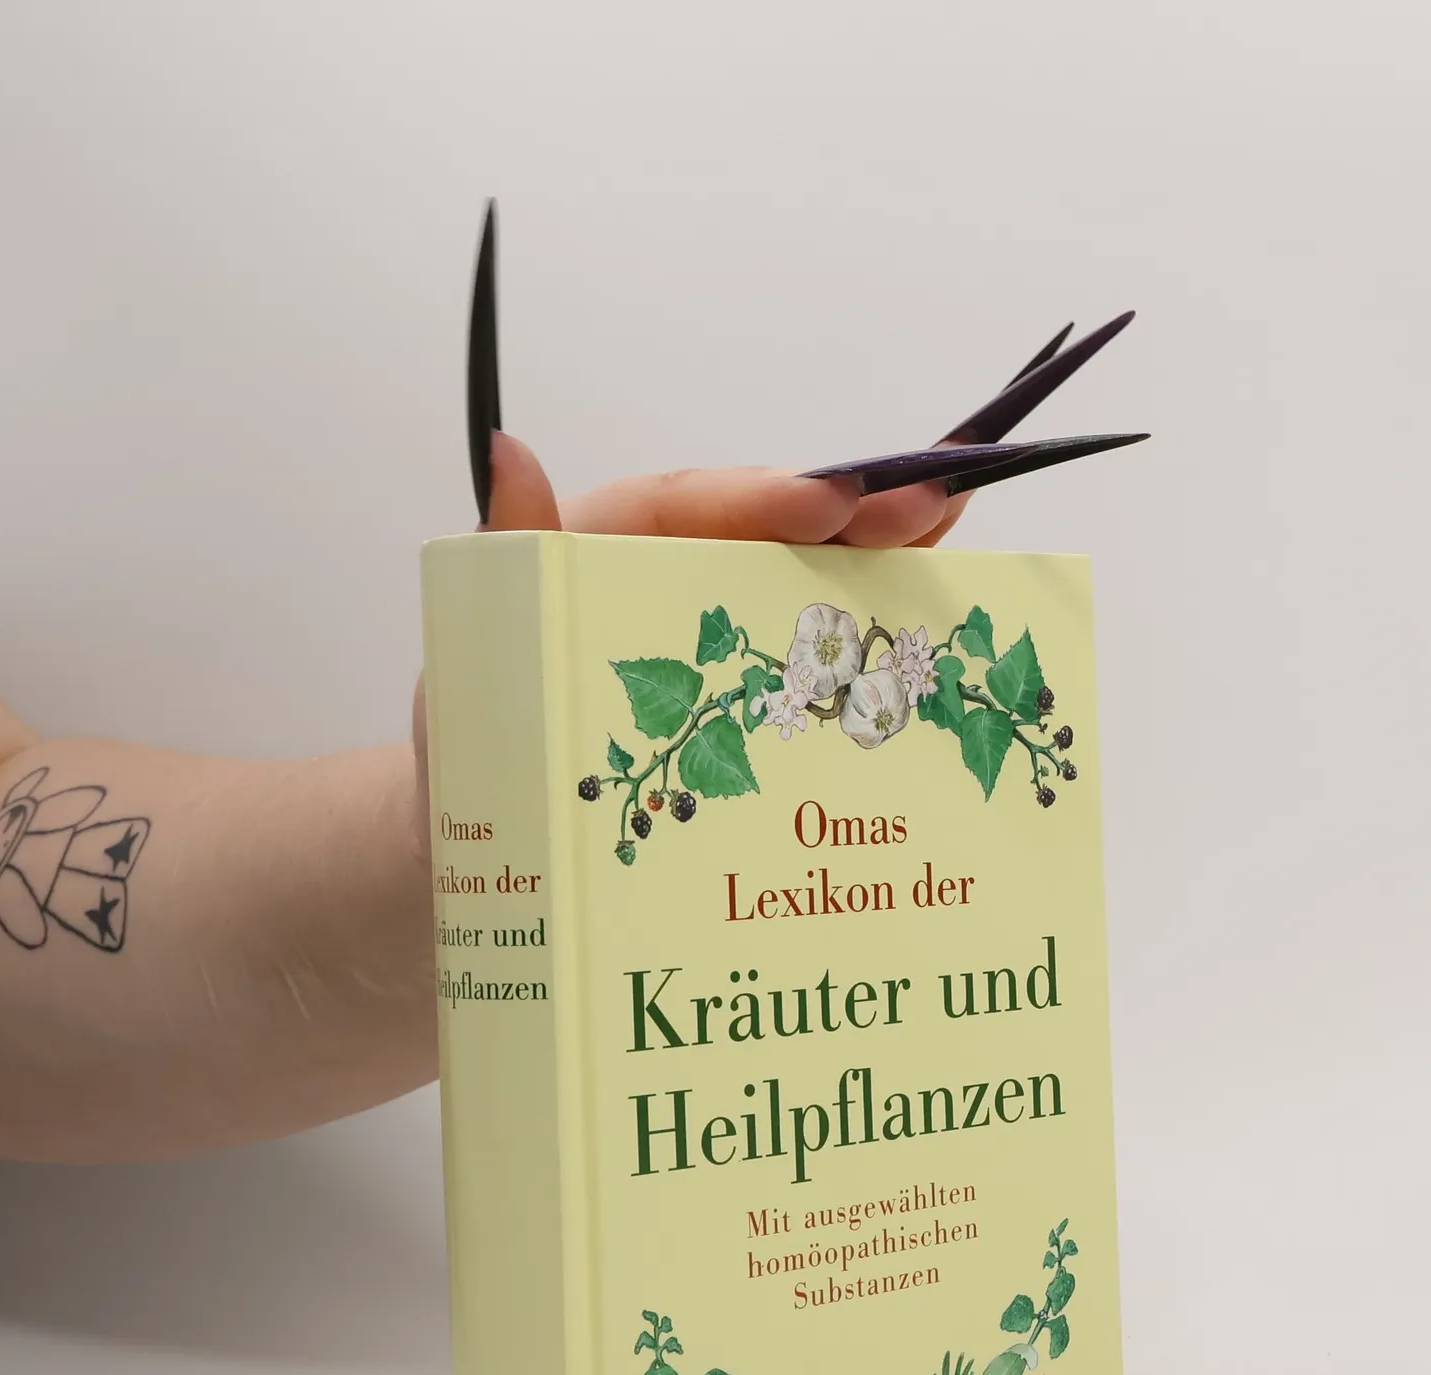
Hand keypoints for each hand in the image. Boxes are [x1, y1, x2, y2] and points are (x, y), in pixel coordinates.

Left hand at [412, 432, 972, 825]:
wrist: (500, 867)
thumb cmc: (476, 760)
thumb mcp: (477, 664)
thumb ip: (506, 561)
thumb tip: (512, 452)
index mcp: (597, 557)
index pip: (687, 506)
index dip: (763, 497)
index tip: (827, 504)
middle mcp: (664, 588)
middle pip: (768, 532)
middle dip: (852, 512)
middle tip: (932, 501)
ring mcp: (711, 646)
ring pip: (803, 587)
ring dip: (882, 558)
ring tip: (954, 531)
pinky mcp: (742, 708)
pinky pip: (810, 663)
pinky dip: (873, 641)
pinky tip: (936, 629)